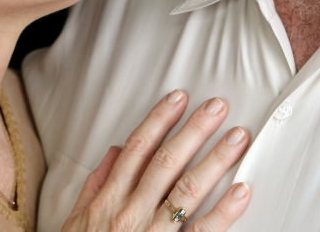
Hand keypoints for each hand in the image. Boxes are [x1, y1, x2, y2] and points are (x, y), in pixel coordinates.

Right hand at [62, 91, 250, 231]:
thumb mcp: (76, 220)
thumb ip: (96, 185)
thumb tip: (114, 153)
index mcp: (109, 199)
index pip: (138, 148)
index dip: (160, 120)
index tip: (178, 99)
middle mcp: (131, 211)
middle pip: (166, 161)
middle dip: (194, 130)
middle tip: (217, 108)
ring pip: (188, 189)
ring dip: (215, 160)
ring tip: (236, 138)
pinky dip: (225, 211)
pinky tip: (242, 191)